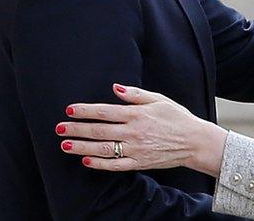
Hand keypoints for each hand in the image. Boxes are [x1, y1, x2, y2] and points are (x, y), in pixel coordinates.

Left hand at [56, 84, 226, 176]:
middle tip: (59, 128)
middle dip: (76, 129)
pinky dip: (100, 164)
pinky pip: (116, 165)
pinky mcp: (140, 163)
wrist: (195, 141)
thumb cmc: (177, 118)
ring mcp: (136, 149)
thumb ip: (135, 94)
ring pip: (103, 149)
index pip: (105, 111)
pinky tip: (86, 160)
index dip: (85, 111)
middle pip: (99, 131)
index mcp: (137, 114)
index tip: (70, 110)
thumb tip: (115, 87)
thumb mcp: (159, 99)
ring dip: (82, 147)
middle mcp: (134, 132)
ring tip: (65, 145)